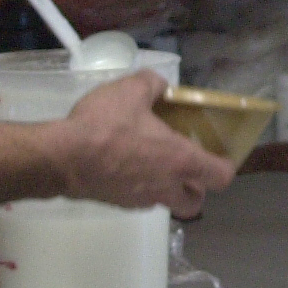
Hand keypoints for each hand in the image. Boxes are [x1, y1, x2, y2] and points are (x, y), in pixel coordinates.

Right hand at [50, 70, 234, 218]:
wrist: (62, 158)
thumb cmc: (105, 125)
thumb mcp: (131, 90)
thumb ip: (153, 84)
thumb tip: (159, 86)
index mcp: (180, 160)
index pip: (221, 176)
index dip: (225, 166)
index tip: (218, 154)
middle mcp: (166, 186)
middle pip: (195, 202)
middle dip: (196, 188)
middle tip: (186, 165)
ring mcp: (141, 199)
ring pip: (166, 201)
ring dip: (167, 186)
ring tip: (151, 159)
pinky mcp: (118, 203)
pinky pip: (139, 199)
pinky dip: (139, 185)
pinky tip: (123, 162)